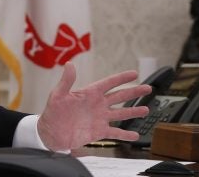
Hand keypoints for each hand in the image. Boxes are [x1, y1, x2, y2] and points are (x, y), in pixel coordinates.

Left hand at [37, 63, 151, 150]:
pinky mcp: (98, 132)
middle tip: (148, 88)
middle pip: (120, 96)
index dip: (122, 78)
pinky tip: (135, 135)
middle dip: (134, 92)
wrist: (50, 133)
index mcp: (90, 93)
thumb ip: (66, 81)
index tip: (134, 73)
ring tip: (146, 110)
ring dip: (133, 112)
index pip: (109, 83)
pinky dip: (125, 135)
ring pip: (120, 114)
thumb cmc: (52, 113)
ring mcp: (99, 118)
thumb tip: (69, 65)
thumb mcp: (57, 95)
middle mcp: (97, 105)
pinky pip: (115, 133)